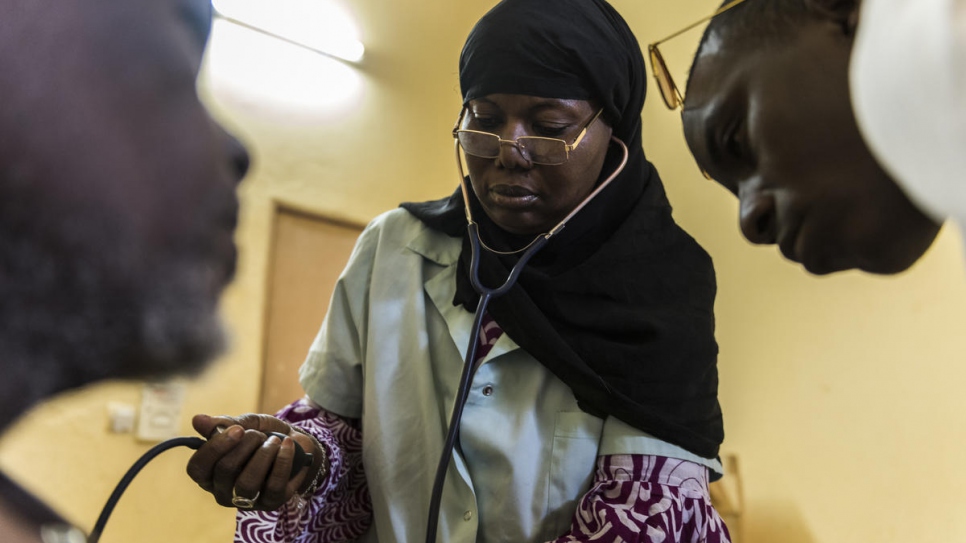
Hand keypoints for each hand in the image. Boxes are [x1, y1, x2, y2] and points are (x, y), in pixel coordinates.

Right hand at [186, 413, 326, 510]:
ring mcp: (247, 500)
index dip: (215, 447)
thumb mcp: (244, 424)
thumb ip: (222, 424)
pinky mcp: (271, 502)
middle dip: (245, 445)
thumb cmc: (263, 435)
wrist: (296, 443)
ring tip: (274, 441)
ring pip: (247, 483)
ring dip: (263, 455)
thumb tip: (197, 419)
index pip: (198, 468)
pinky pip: (274, 485)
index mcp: (209, 474)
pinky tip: (287, 446)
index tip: (237, 430)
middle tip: (258, 434)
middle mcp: (223, 492)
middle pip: (224, 471)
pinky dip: (282, 461)